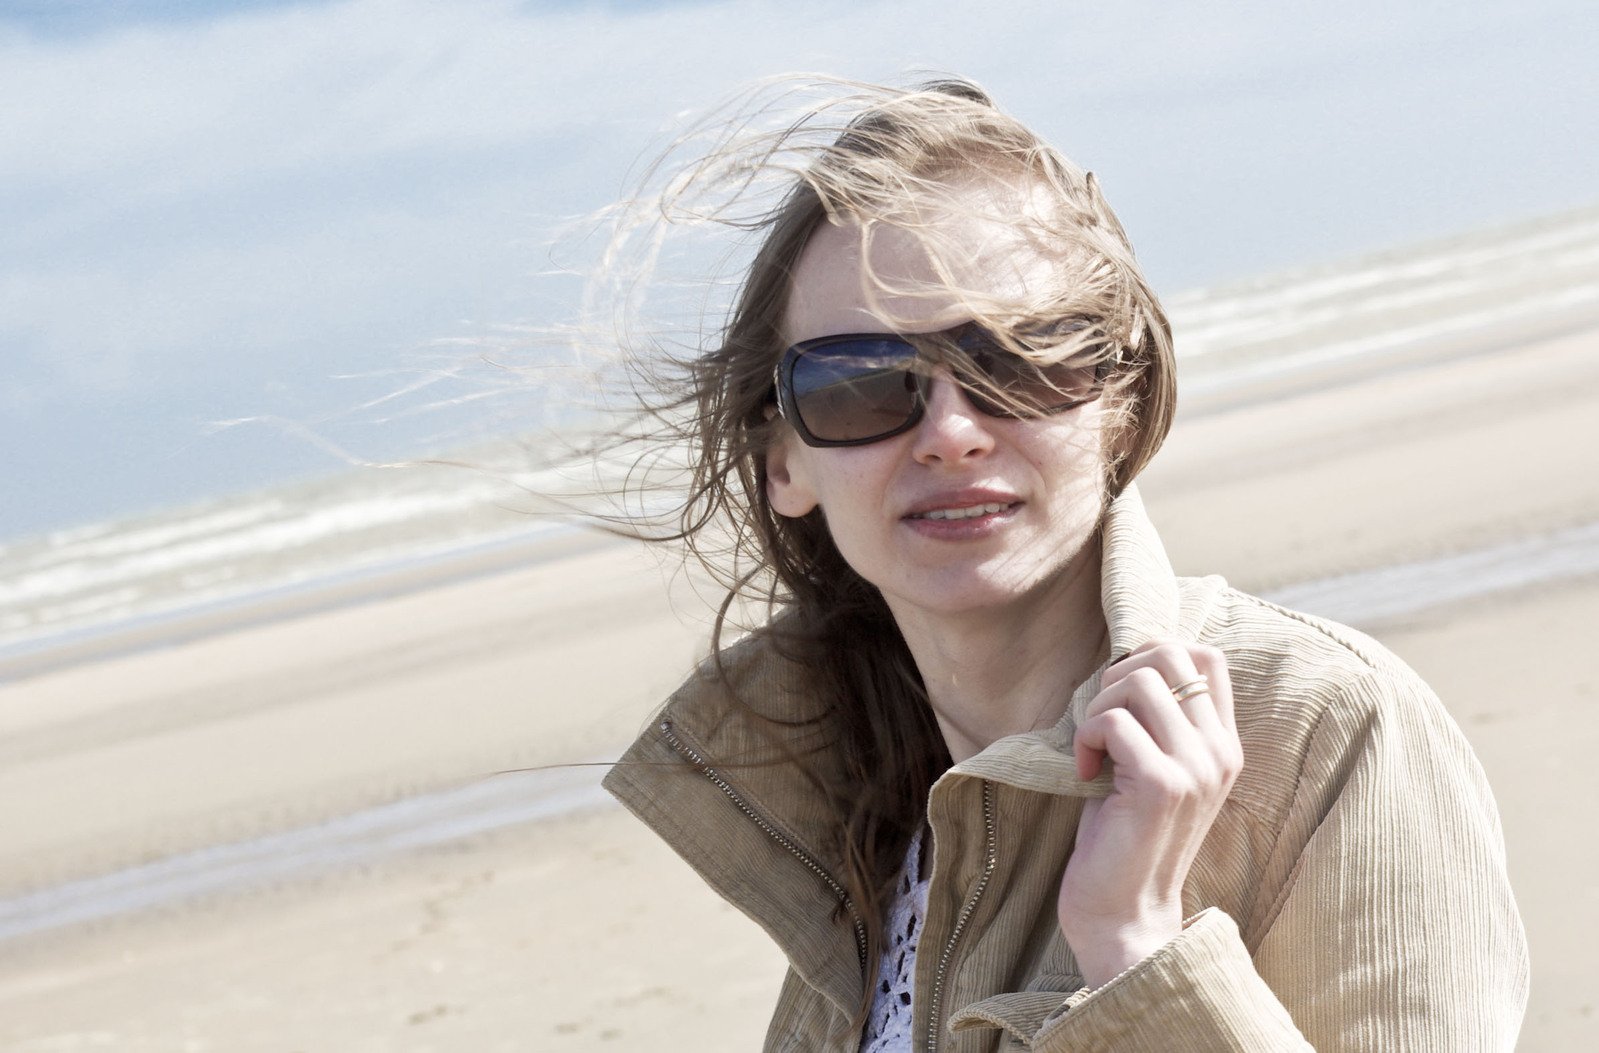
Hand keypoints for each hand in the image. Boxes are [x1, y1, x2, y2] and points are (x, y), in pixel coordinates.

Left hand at [1058, 640, 1242, 986]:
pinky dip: (1084, 738)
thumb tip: (1126, 660)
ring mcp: (1196, 767)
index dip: (1153, 654)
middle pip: (1172, 653)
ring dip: (1098, 707)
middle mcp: (1219, 752)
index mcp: (1223, 745)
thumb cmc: (1124, 836)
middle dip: (1119, 674)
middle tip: (1101, 722)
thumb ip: (1158, 721)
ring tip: (1094, 749)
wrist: (1124, 913)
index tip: (1120, 695)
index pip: (1207, 656)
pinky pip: (1111, 722)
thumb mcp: (1153, 768)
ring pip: (1139, 680)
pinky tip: (1085, 773)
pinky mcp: (1161, 785)